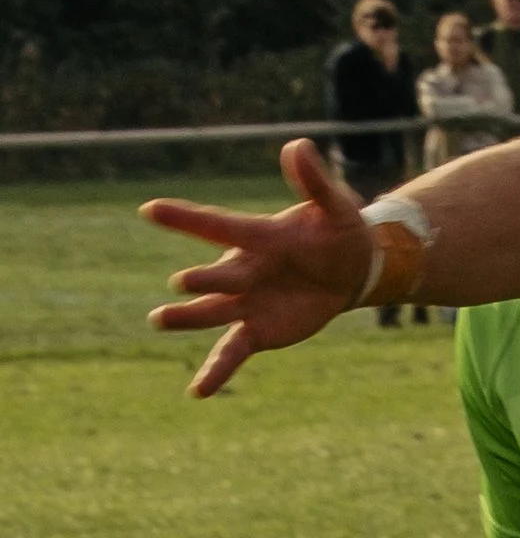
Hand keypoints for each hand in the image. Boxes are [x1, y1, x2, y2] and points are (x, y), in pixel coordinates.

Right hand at [144, 139, 372, 397]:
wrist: (351, 270)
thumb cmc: (339, 231)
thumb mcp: (335, 206)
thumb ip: (314, 181)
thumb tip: (296, 144)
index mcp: (258, 238)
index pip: (218, 226)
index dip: (185, 219)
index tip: (151, 209)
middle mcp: (244, 270)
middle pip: (218, 276)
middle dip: (203, 280)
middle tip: (182, 283)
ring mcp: (246, 303)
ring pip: (212, 312)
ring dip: (188, 317)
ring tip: (160, 319)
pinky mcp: (257, 331)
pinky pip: (231, 352)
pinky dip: (215, 372)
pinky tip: (197, 392)